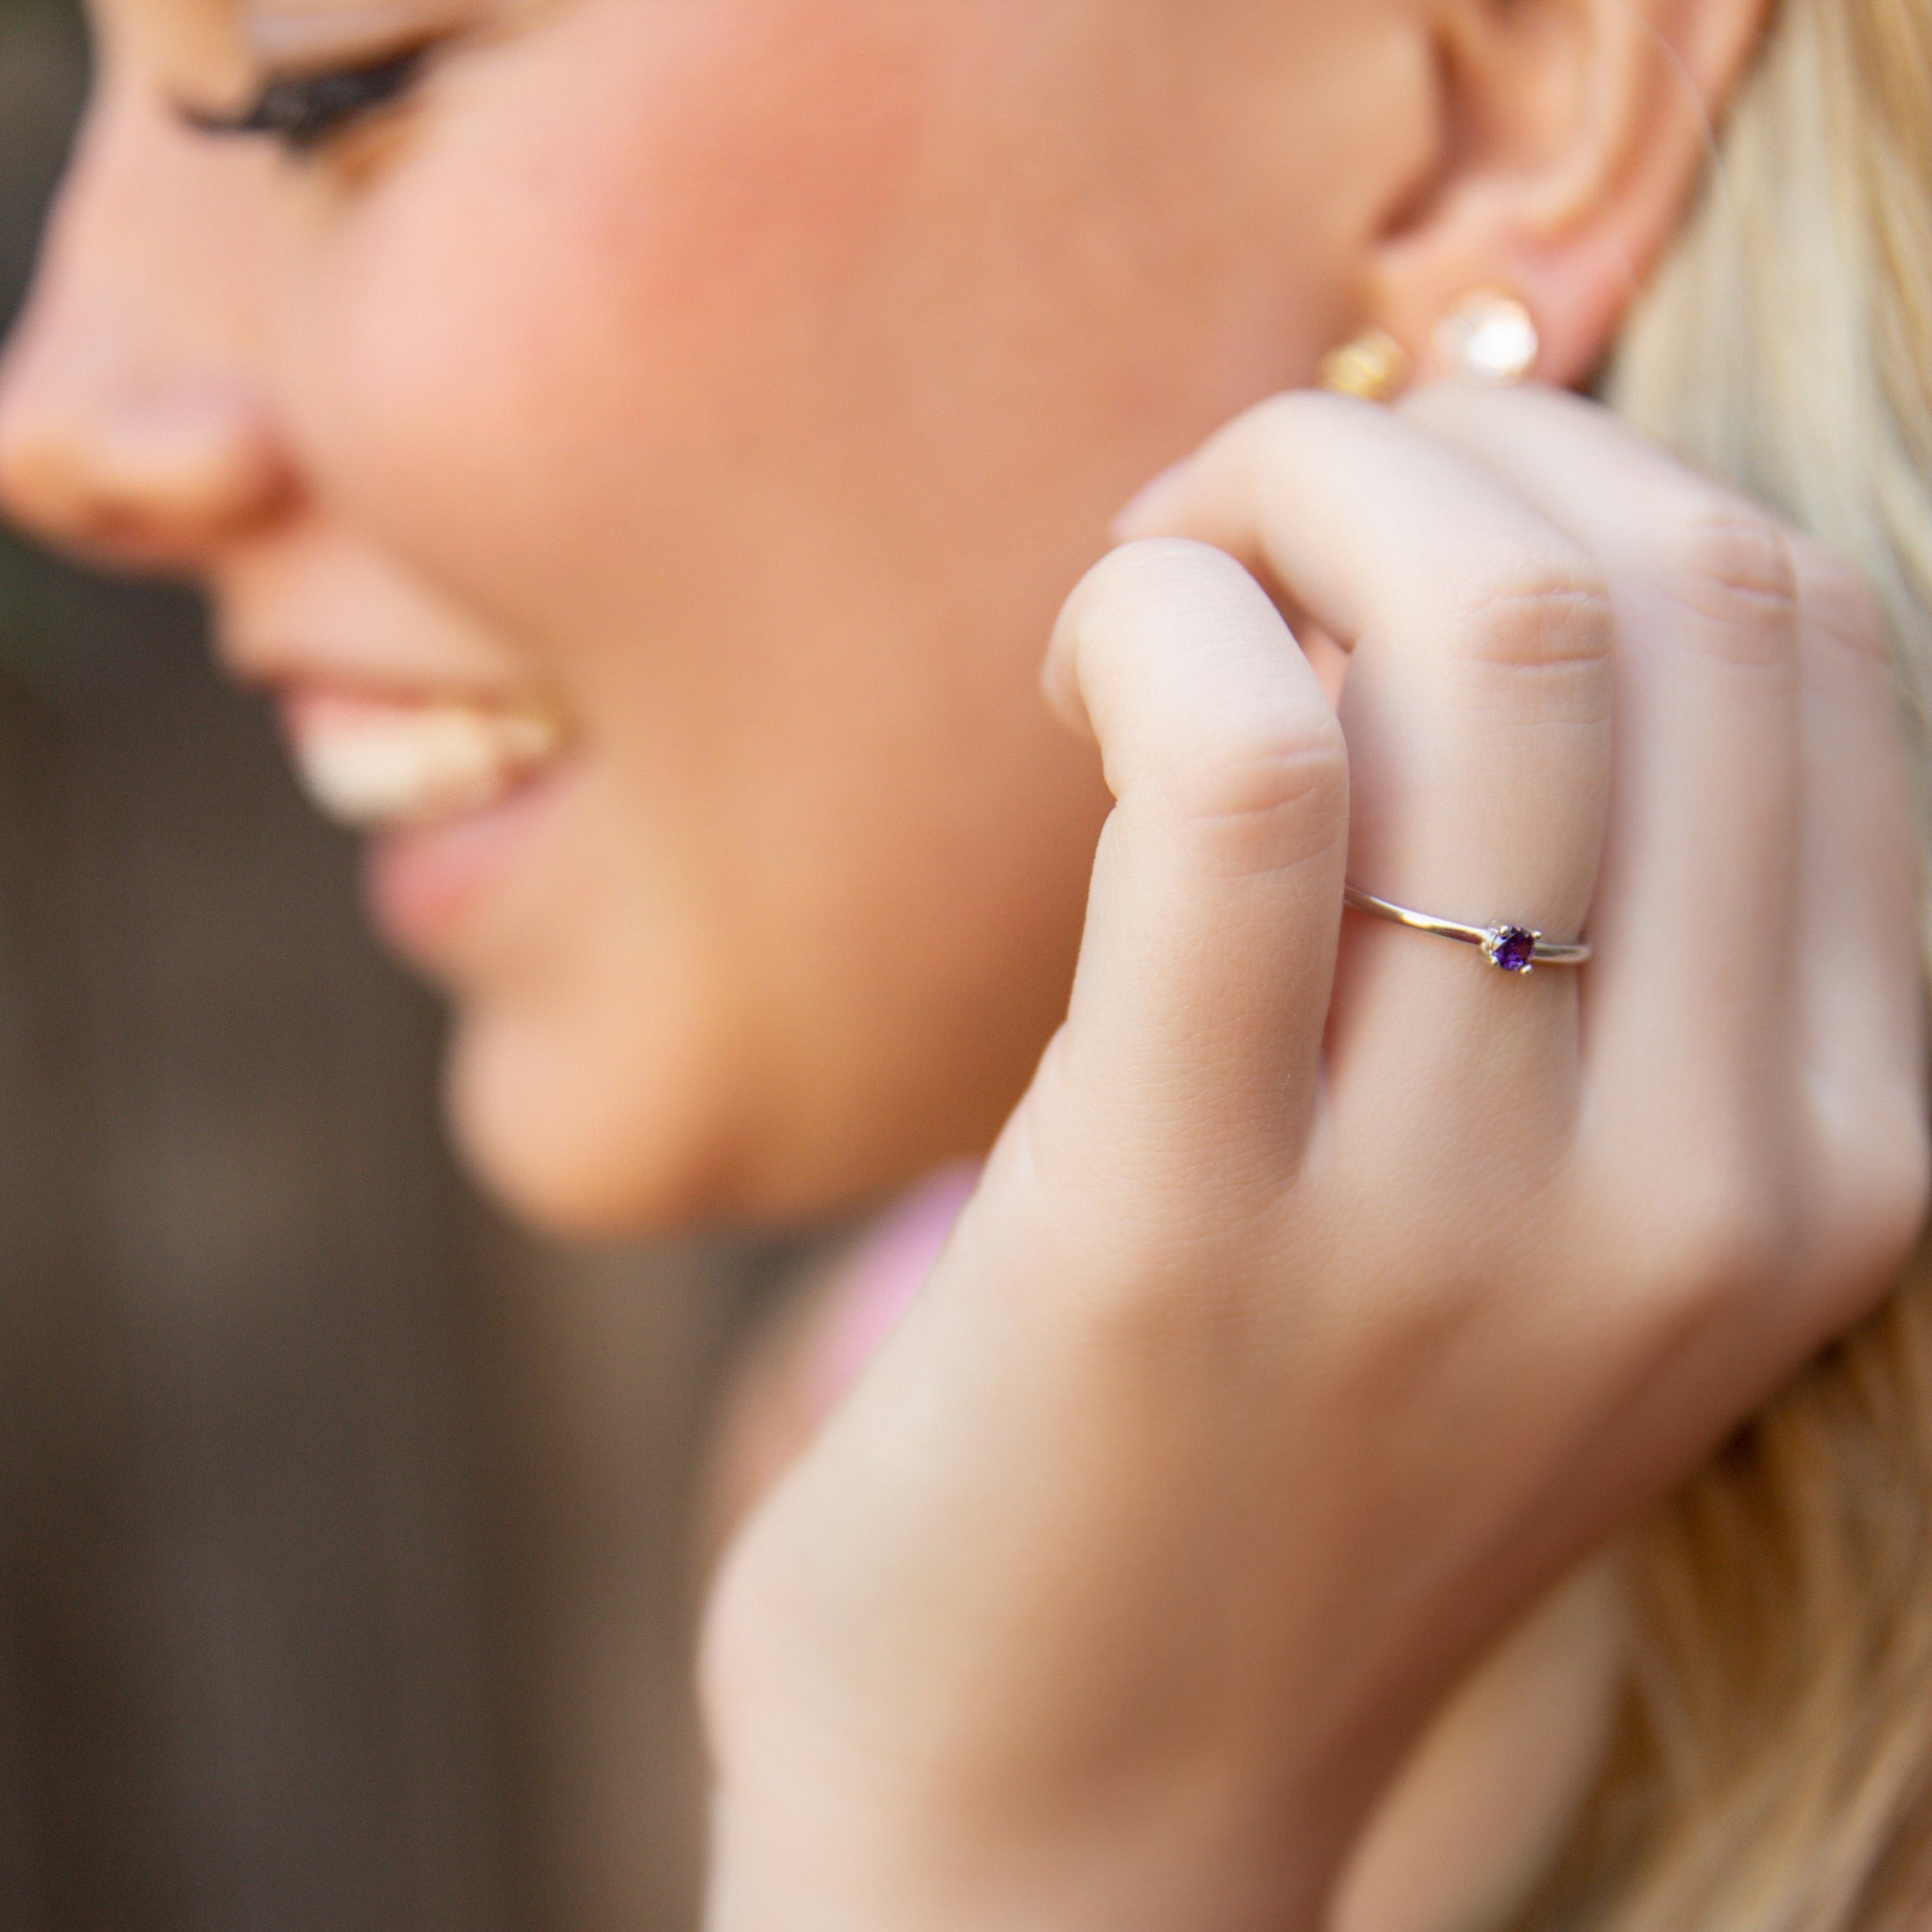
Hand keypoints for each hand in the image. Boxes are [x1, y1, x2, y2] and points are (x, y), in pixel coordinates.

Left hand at [699, 386, 1928, 1930]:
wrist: (1073, 1816)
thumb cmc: (1271, 1475)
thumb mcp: (1528, 1225)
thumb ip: (1592, 945)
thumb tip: (1486, 562)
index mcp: (1828, 1152)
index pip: (1817, 638)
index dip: (1588, 479)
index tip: (1384, 540)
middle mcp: (1705, 1180)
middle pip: (1670, 580)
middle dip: (1428, 443)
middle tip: (1234, 533)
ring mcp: (1463, 1219)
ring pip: (1487, 628)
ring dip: (1281, 494)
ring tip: (1145, 597)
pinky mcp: (1178, 1229)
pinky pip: (1240, 774)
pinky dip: (1152, 626)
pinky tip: (1069, 675)